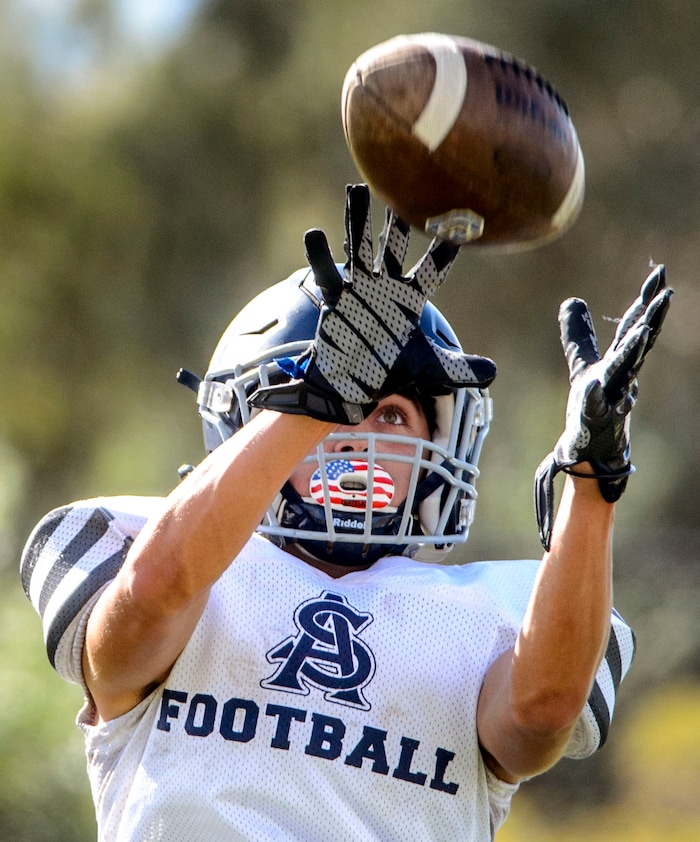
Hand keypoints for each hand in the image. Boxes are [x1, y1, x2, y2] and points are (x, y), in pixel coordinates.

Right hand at [249, 184, 496, 423]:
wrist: (354, 381)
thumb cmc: (391, 369)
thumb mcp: (429, 369)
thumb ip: (457, 368)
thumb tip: (492, 372)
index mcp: (410, 298)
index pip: (432, 269)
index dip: (444, 250)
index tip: (460, 225)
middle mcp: (385, 285)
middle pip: (394, 246)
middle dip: (399, 221)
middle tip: (406, 187)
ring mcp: (358, 287)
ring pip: (360, 248)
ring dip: (358, 221)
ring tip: (358, 190)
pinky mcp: (335, 297)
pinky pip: (326, 272)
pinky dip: (319, 254)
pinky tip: (315, 234)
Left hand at [535, 264, 672, 549]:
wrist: (590, 450)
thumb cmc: (592, 407)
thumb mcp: (582, 365)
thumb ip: (579, 335)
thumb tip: (572, 300)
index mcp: (617, 362)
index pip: (633, 326)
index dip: (646, 299)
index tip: (659, 272)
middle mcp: (619, 378)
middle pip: (637, 345)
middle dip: (652, 320)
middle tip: (667, 296)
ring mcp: (611, 400)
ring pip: (624, 375)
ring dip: (632, 354)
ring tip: (641, 332)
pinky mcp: (596, 423)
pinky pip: (597, 409)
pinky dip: (596, 398)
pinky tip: (593, 387)